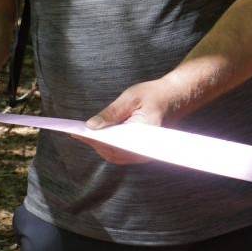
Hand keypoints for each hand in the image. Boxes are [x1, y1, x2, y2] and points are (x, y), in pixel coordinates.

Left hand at [78, 75, 198, 164]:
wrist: (174, 98)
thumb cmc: (154, 95)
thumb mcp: (130, 98)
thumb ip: (111, 113)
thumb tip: (91, 126)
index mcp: (145, 135)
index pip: (114, 144)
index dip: (95, 140)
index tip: (79, 133)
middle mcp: (145, 149)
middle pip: (113, 153)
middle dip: (94, 143)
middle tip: (76, 132)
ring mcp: (144, 153)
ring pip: (116, 155)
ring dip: (99, 145)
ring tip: (83, 134)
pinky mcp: (141, 151)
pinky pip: (121, 153)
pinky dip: (108, 145)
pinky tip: (96, 135)